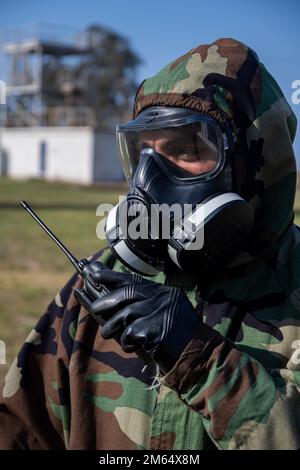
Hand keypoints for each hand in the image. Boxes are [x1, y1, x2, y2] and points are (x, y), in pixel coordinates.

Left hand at [74, 264, 201, 373]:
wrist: (199, 357)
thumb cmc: (178, 338)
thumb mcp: (166, 313)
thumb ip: (145, 304)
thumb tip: (112, 300)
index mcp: (165, 292)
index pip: (135, 280)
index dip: (112, 277)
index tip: (95, 273)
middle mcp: (163, 298)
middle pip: (127, 293)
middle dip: (106, 301)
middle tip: (94, 308)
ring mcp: (159, 313)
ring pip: (124, 315)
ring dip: (112, 327)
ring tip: (111, 333)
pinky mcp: (154, 330)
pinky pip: (129, 333)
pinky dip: (126, 342)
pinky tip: (132, 347)